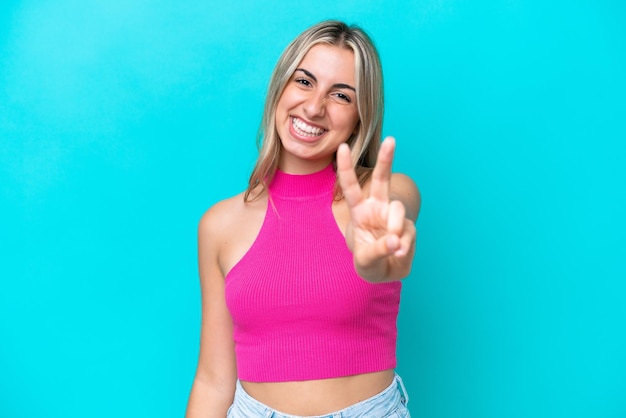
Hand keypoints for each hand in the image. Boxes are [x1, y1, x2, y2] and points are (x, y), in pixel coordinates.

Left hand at [336, 136, 416, 281]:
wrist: (386, 272)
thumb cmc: (369, 262)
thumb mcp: (366, 260)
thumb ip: (378, 249)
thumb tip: (397, 240)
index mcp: (359, 211)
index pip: (350, 187)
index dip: (346, 167)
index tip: (343, 147)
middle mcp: (377, 208)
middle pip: (382, 180)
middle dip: (386, 159)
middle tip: (391, 139)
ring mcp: (394, 216)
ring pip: (397, 209)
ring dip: (395, 227)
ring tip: (394, 247)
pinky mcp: (408, 227)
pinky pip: (408, 232)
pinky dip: (404, 245)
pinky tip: (399, 253)